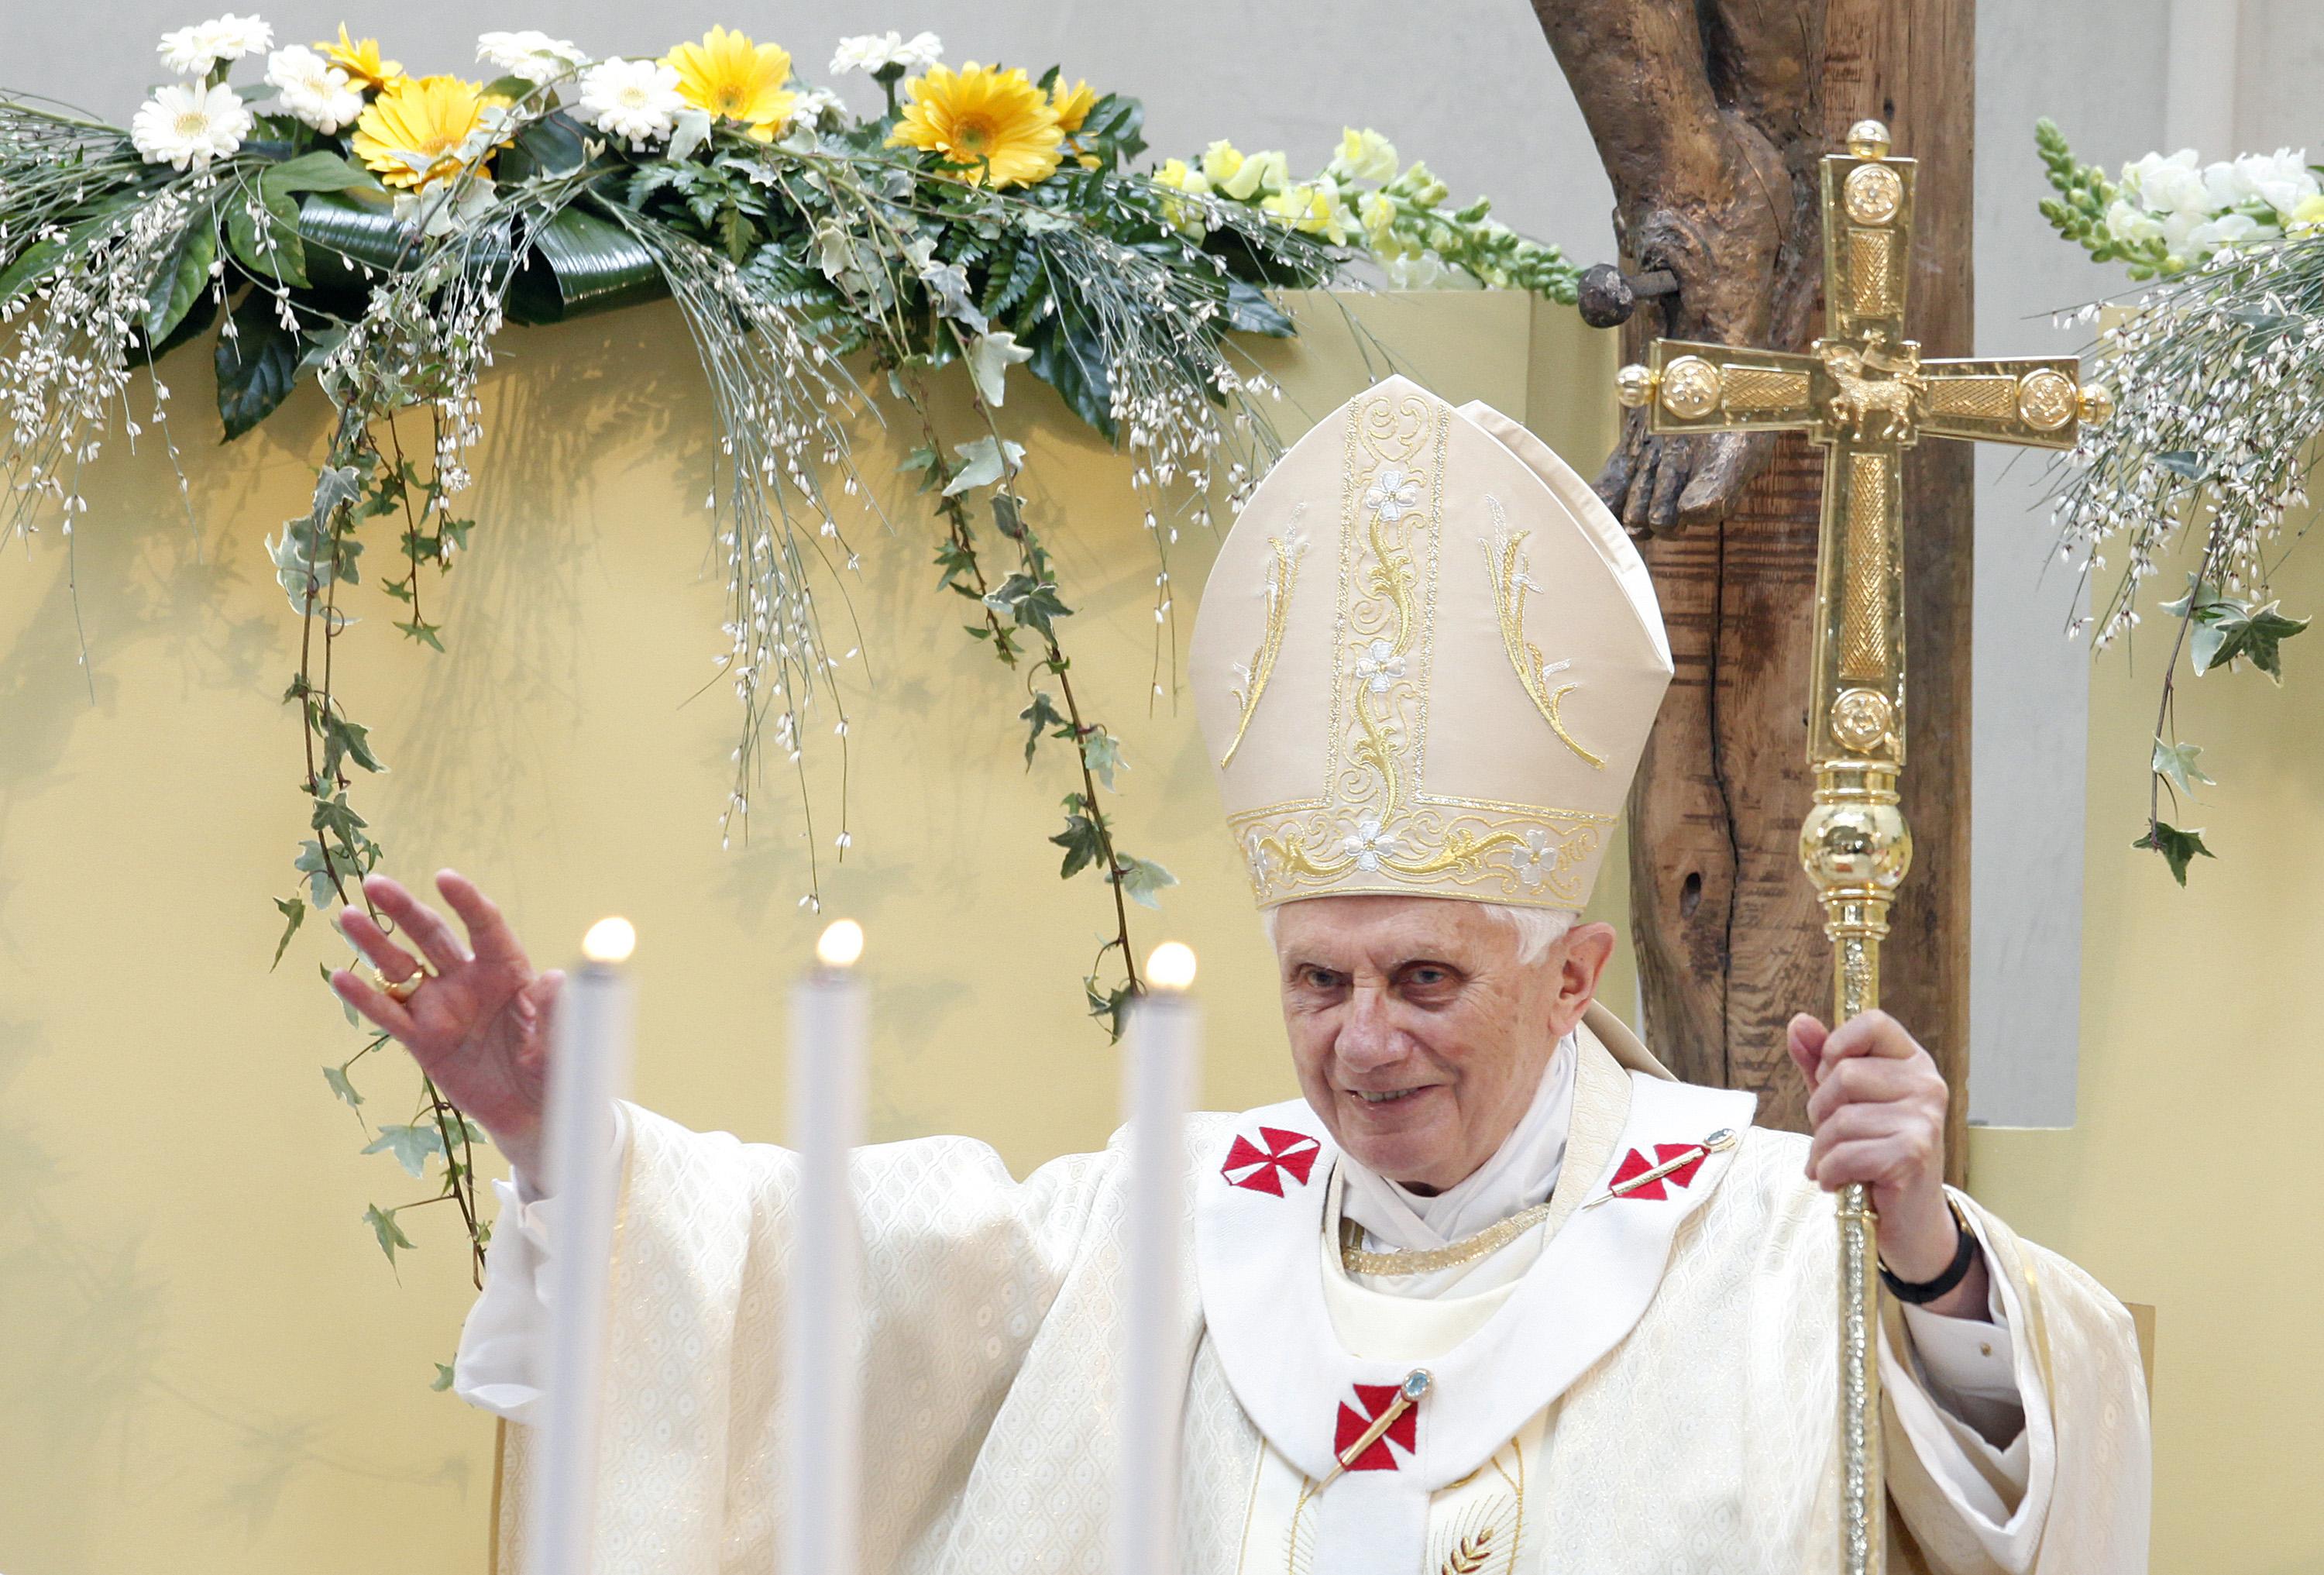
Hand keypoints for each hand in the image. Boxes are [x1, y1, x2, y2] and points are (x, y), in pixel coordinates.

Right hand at [328, 869, 559, 1179]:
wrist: (532, 1114)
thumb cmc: (555, 1071)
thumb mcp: (560, 1043)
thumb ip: (553, 1012)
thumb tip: (555, 980)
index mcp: (508, 971)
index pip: (485, 927)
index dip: (467, 902)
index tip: (444, 877)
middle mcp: (470, 982)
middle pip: (433, 937)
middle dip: (405, 910)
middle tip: (374, 884)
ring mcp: (442, 1009)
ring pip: (403, 969)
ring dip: (375, 944)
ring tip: (348, 917)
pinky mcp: (423, 1041)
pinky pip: (389, 1015)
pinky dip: (364, 998)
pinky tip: (340, 977)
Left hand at [1787, 1010, 1988, 1319]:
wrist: (1908, 1220)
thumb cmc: (1872, 1152)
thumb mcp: (1842, 1101)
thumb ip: (1820, 1062)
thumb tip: (1799, 1022)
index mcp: (1912, 1062)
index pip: (1873, 1022)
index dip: (1837, 1046)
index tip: (1829, 1077)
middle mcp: (1927, 1085)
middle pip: (1844, 1074)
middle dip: (1820, 1111)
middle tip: (1832, 1136)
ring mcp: (1924, 1121)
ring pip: (1840, 1119)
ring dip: (1822, 1150)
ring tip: (1834, 1164)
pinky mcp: (1914, 1155)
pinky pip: (1844, 1154)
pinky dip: (1829, 1173)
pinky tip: (1838, 1182)